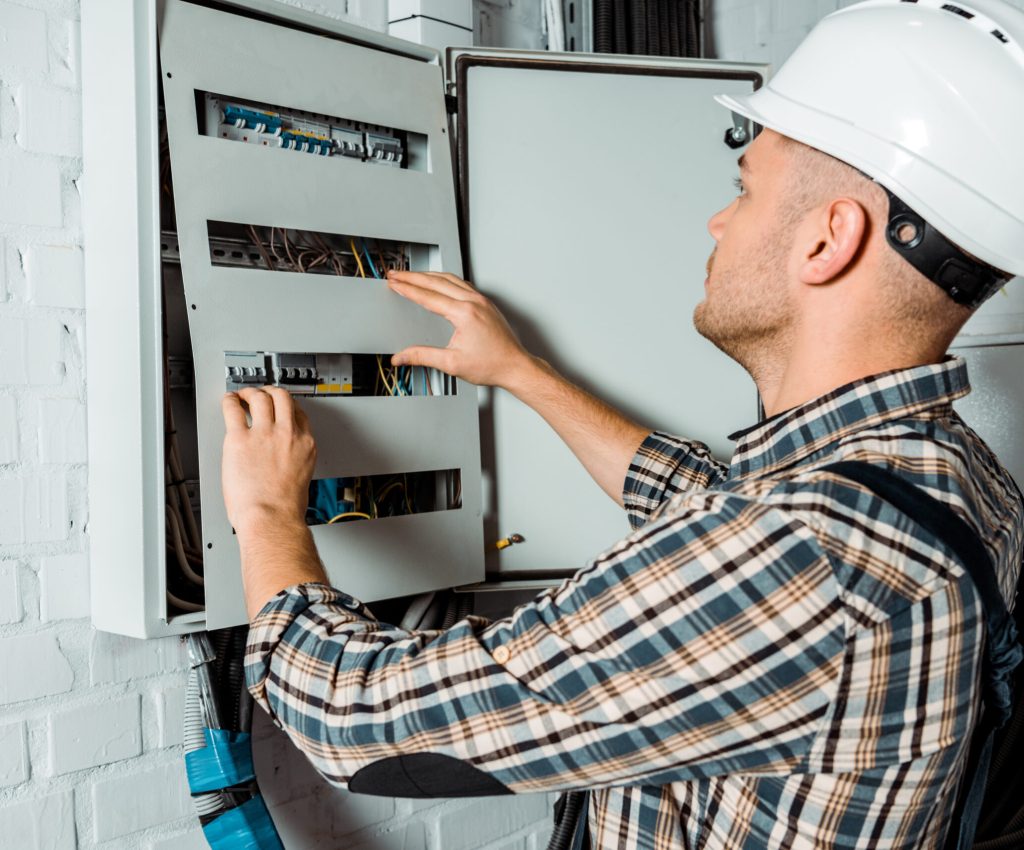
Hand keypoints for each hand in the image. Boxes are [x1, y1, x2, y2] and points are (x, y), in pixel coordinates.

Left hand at [221, 387, 316, 533]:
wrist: (272, 519)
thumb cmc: (285, 508)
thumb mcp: (302, 478)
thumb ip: (294, 461)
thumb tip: (282, 459)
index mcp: (305, 445)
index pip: (299, 413)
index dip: (288, 406)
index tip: (280, 406)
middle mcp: (287, 434)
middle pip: (282, 398)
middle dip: (271, 392)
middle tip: (262, 394)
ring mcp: (264, 435)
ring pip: (260, 398)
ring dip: (251, 393)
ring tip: (243, 396)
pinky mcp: (239, 440)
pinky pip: (233, 409)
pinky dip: (230, 401)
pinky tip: (228, 401)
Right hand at [387, 270, 533, 389]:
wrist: (515, 366)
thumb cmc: (491, 365)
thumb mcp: (452, 363)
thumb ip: (423, 357)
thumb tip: (402, 357)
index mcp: (464, 313)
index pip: (428, 296)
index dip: (407, 289)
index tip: (394, 283)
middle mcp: (474, 302)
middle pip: (436, 282)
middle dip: (413, 276)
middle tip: (396, 274)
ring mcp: (482, 301)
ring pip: (450, 279)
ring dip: (428, 275)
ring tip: (412, 274)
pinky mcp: (486, 304)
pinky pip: (462, 284)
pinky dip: (446, 279)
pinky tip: (440, 281)